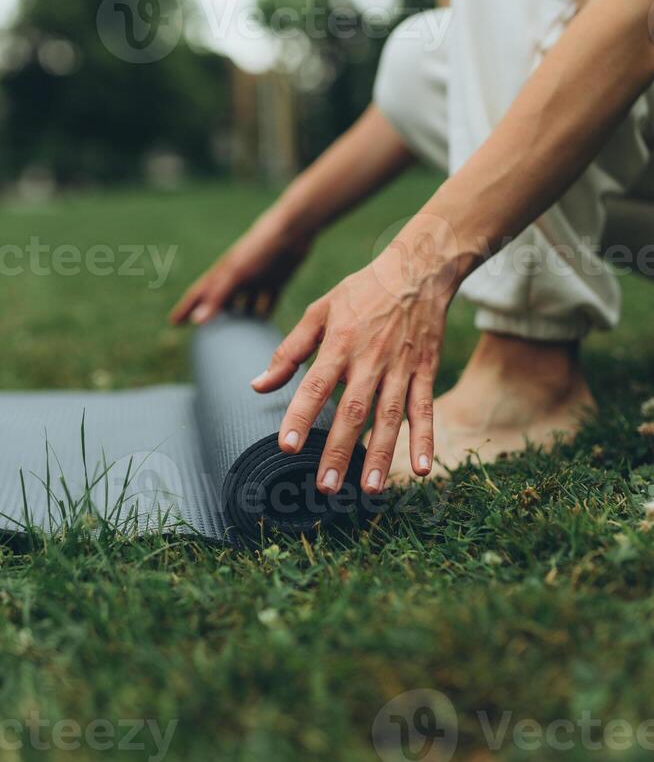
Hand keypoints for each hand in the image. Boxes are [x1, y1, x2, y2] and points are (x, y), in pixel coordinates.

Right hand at [170, 211, 311, 324]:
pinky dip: (264, 316)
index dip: (186, 308)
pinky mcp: (275, 282)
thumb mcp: (236, 274)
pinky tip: (264, 332)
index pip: (199, 294)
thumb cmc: (259, 250)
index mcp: (222, 273)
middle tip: (203, 337)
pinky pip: (266, 303)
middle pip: (220, 302)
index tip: (173, 323)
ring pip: (243, 304)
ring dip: (239, 320)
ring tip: (234, 342)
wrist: (291, 232)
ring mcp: (255, 280)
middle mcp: (236, 277)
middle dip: (211, 316)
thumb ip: (217, 297)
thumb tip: (197, 322)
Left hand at [251, 214, 460, 494]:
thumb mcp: (319, 311)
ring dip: (379, 454)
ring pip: (389, 417)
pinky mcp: (425, 372)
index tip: (286, 447)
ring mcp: (400, 368)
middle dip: (339, 450)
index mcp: (339, 344)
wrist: (416, 272)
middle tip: (325, 487)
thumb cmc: (361, 292)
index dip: (300, 416)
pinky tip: (420, 468)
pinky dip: (424, 439)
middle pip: (353, 410)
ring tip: (368, 489)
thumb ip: (289, 350)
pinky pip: (424, 410)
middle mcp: (370, 360)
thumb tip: (258, 385)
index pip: (316, 385)